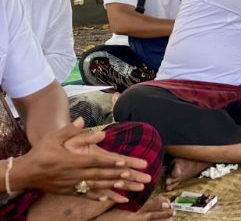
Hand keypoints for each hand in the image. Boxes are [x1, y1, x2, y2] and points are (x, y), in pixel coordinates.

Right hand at [14, 119, 151, 203]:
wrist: (26, 173)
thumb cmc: (41, 152)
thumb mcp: (54, 138)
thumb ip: (70, 130)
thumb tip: (82, 120)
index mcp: (73, 161)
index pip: (95, 161)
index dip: (109, 162)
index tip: (123, 162)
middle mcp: (75, 174)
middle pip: (100, 175)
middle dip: (118, 176)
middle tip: (134, 176)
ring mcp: (72, 184)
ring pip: (96, 187)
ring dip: (113, 188)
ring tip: (128, 190)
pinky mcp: (69, 191)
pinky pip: (85, 195)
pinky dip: (97, 197)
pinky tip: (107, 199)